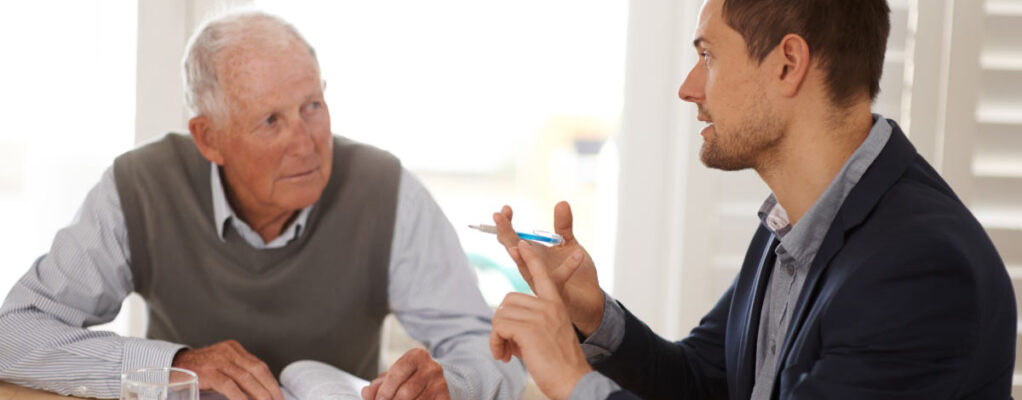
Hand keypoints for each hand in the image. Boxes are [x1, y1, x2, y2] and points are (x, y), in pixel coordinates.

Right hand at [172, 339, 283, 399]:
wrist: (171, 366)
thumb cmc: (198, 371)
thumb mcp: (221, 368)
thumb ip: (238, 376)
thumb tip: (259, 394)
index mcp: (235, 349)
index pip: (260, 366)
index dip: (272, 382)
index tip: (280, 396)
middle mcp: (229, 351)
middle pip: (257, 371)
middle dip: (271, 390)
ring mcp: (218, 360)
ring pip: (246, 378)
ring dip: (259, 395)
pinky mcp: (208, 371)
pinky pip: (228, 385)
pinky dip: (240, 397)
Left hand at [360, 348, 449, 399]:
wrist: (434, 381)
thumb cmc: (409, 378)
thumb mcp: (392, 377)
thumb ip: (377, 385)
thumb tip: (366, 393)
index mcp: (417, 356)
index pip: (397, 373)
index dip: (385, 390)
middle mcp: (431, 367)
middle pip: (407, 391)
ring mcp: (440, 383)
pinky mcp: (445, 397)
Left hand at [490, 240, 592, 399]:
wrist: (573, 380)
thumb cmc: (560, 364)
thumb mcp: (548, 336)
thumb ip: (531, 324)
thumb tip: (505, 326)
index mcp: (556, 305)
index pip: (542, 275)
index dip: (530, 259)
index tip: (521, 244)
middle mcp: (548, 306)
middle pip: (508, 301)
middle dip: (501, 324)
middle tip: (506, 346)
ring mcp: (539, 315)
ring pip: (501, 314)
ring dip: (497, 336)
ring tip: (505, 353)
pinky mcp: (529, 328)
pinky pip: (499, 327)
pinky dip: (495, 342)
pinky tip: (504, 356)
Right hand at [493, 201, 603, 334]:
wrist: (590, 301)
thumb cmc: (576, 274)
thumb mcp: (568, 244)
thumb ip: (563, 226)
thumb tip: (561, 202)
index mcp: (532, 255)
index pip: (512, 238)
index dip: (506, 224)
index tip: (505, 208)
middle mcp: (531, 269)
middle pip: (512, 250)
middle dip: (505, 233)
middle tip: (497, 216)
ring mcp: (541, 282)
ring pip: (527, 268)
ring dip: (523, 254)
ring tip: (521, 242)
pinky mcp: (556, 294)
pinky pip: (559, 280)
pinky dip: (569, 266)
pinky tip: (578, 253)